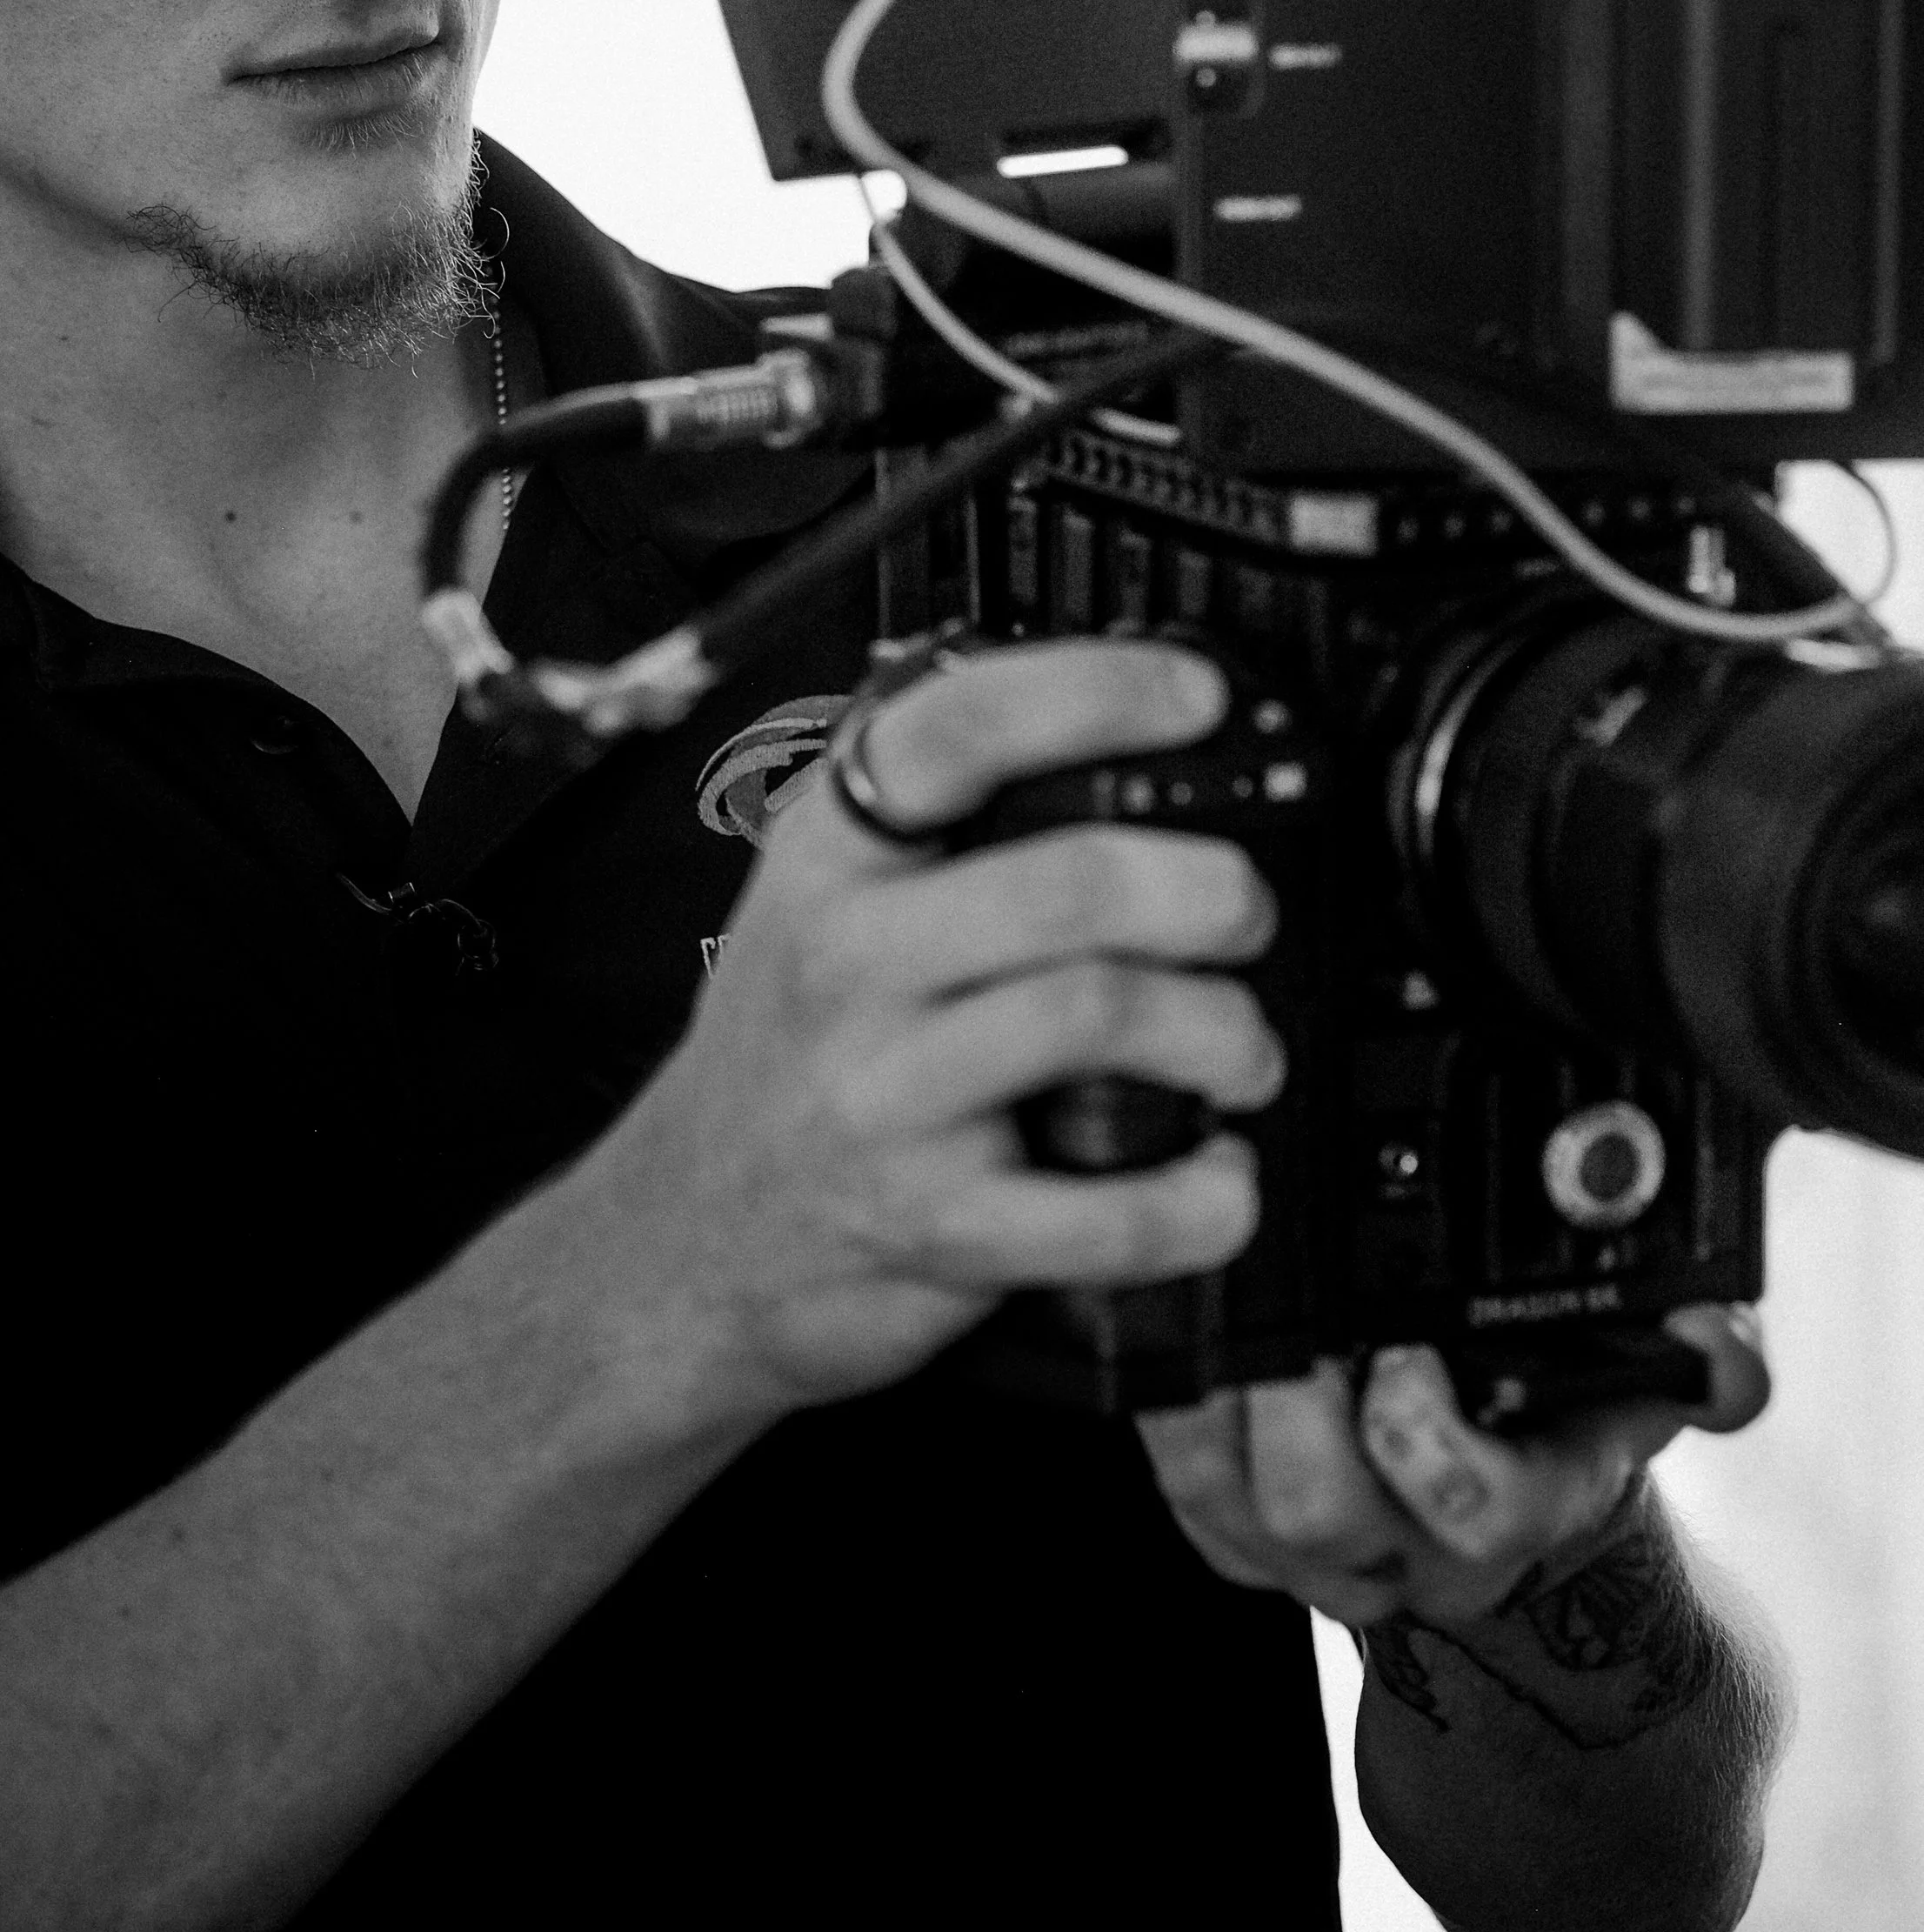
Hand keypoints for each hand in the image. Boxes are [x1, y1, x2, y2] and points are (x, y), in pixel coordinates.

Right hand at [584, 638, 1284, 1415]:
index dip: (1097, 692)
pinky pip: (1101, 1213)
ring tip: (1241, 1051)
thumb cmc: (788, 1053)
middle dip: (1209, 889)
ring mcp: (884, 1097)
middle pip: (1070, 882)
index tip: (1196, 696)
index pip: (958, 730)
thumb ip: (935, 822)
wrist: (686, 1239)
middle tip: (1246, 912)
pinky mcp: (929, 1225)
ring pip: (1099, 1015)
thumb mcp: (817, 898)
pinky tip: (1218, 1179)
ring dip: (1222, 1031)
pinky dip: (1197, 1200)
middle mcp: (849, 961)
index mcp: (830, 857)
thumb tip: (1124, 743)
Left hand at [1138, 1305, 1770, 1627]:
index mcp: (1522, 1508)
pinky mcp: (1234, 1534)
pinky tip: (1183, 1324)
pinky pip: (1180, 1480)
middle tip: (1293, 1307)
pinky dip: (1170, 1402)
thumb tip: (1725, 1354)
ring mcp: (1314, 1560)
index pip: (1477, 1506)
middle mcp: (1415, 1558)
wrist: (1498, 1488)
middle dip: (1293, 1398)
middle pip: (1323, 1510)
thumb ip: (1704, 1358)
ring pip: (1230, 1498)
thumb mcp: (1643, 1376)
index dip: (1425, 1430)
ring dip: (1216, 1395)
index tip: (1407, 1340)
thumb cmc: (1560, 1413)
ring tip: (1225, 1295)